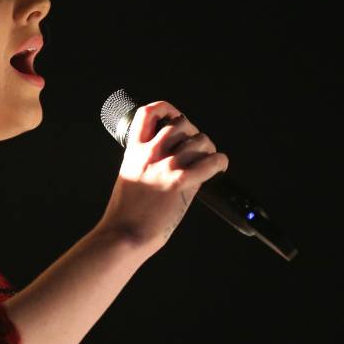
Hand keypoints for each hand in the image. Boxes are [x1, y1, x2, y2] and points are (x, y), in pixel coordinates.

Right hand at [97, 101, 228, 257]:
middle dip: (194, 132)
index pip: (148, 113)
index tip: (174, 116)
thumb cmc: (125, 214)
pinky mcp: (179, 182)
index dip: (165, 109)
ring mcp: (165, 166)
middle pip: (181, 124)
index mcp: (134, 151)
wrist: (123, 234)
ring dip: (208, 148)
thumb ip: (145, 164)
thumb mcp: (129, 178)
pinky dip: (219, 162)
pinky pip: (209, 163)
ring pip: (199, 140)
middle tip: (198, 147)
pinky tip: (220, 166)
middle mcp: (150, 154)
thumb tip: (170, 161)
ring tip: (210, 159)